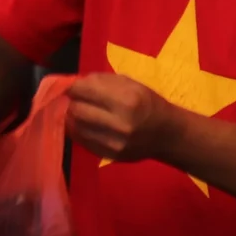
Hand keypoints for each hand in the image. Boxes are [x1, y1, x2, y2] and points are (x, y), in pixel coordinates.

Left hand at [65, 74, 182, 163]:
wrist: (167, 134)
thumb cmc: (148, 103)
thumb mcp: (130, 84)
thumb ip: (101, 81)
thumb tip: (73, 82)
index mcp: (126, 100)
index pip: (83, 90)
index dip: (71, 86)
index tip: (69, 85)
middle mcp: (118, 123)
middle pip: (76, 110)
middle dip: (71, 102)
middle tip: (75, 99)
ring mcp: (113, 142)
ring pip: (75, 127)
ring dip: (72, 116)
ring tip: (79, 110)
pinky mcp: (108, 155)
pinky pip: (81, 141)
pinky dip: (78, 130)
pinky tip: (85, 124)